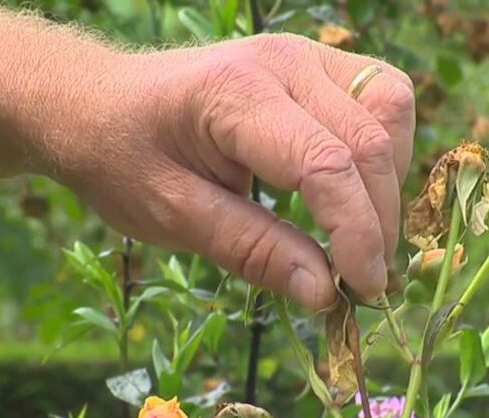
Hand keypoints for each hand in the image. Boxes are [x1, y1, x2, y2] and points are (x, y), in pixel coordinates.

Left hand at [33, 34, 415, 310]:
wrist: (98, 104)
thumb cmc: (125, 159)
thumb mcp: (175, 218)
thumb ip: (252, 251)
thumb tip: (325, 293)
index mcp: (235, 96)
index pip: (326, 164)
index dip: (356, 234)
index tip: (359, 293)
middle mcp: (282, 61)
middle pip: (369, 142)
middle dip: (380, 221)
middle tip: (365, 286)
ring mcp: (304, 54)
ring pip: (390, 110)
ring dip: (390, 182)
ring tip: (364, 240)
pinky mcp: (316, 63)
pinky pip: (381, 97)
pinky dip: (384, 150)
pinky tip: (358, 193)